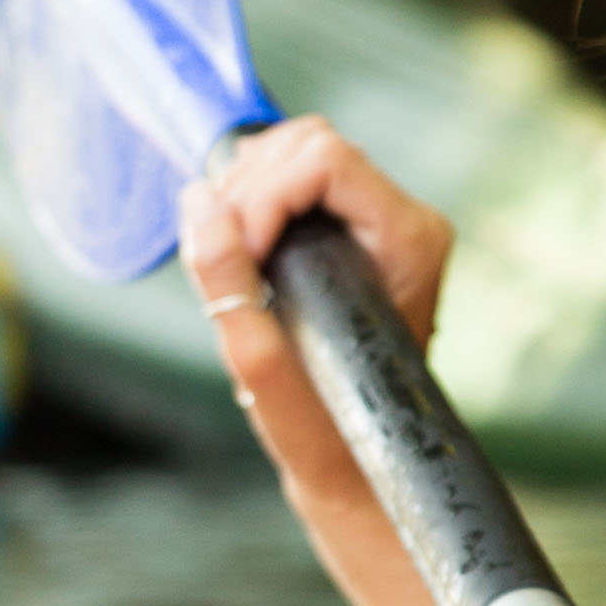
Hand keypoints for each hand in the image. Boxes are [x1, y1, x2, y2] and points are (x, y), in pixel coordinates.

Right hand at [178, 118, 454, 518]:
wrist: (360, 462)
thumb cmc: (324, 430)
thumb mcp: (264, 366)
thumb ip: (229, 285)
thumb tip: (197, 202)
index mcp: (408, 241)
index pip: (325, 159)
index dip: (262, 192)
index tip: (237, 247)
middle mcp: (407, 220)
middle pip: (310, 143)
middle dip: (248, 186)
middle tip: (219, 250)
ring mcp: (383, 221)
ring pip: (300, 151)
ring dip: (246, 189)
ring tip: (225, 249)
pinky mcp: (356, 229)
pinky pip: (295, 178)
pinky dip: (253, 198)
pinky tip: (239, 244)